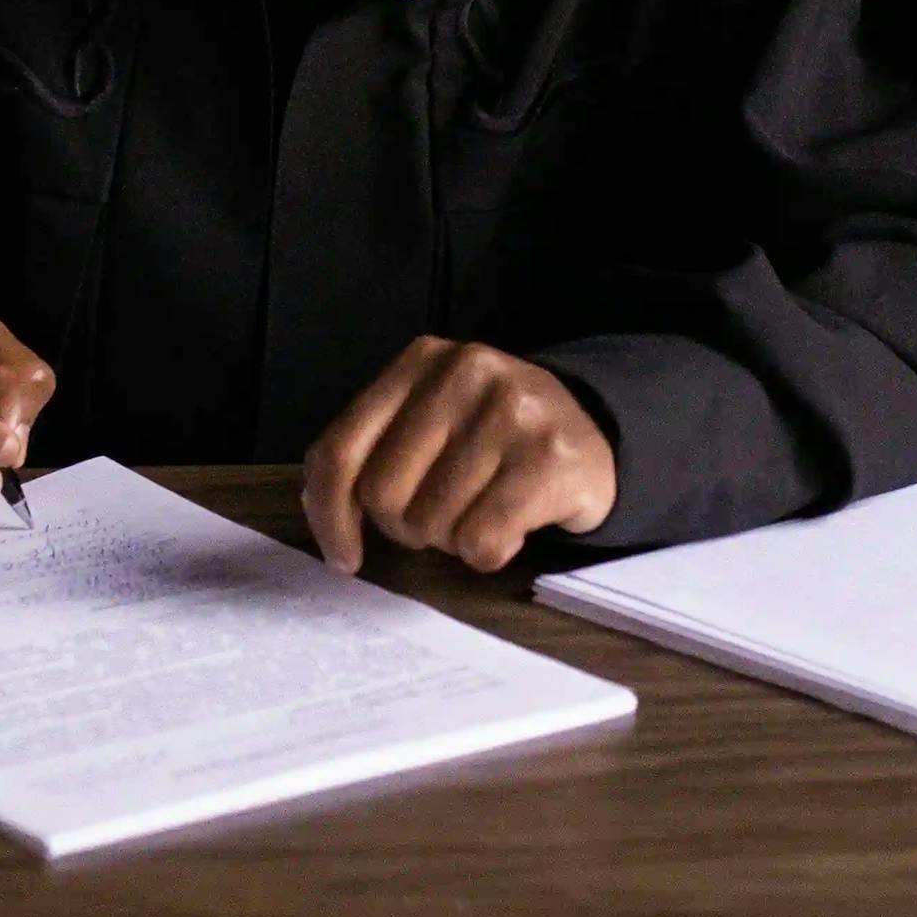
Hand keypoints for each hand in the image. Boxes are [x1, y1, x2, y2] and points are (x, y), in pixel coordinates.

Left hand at [301, 337, 617, 575]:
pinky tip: (512, 526)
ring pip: (433, 525)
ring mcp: (512, 411)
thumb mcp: (432, 417)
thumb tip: (317, 504)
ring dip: (453, 540)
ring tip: (485, 510)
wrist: (598, 431)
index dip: (329, 514)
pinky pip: (482, 543)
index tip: (343, 555)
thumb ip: (374, 447)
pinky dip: (489, 554)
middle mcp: (464, 372)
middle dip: (408, 526)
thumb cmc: (495, 437)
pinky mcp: (551, 458)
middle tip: (446, 514)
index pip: (340, 450)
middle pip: (384, 496)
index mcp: (420, 361)